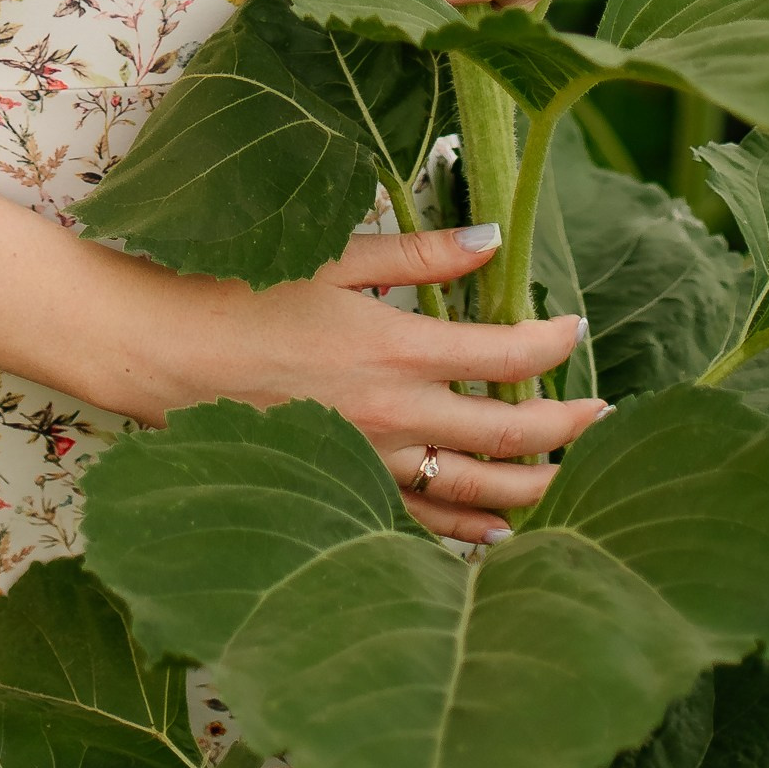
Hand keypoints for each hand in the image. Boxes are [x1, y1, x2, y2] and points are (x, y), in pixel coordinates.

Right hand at [141, 222, 604, 545]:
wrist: (161, 357)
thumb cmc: (238, 293)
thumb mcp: (330, 257)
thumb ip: (418, 252)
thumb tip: (491, 237)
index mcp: (396, 349)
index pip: (506, 355)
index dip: (552, 341)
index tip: (575, 326)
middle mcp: (396, 416)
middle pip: (510, 435)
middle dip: (569, 428)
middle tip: (607, 418)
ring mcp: (371, 464)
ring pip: (478, 493)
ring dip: (536, 488)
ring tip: (577, 479)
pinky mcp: (343, 491)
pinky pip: (423, 521)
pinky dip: (470, 527)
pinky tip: (499, 529)